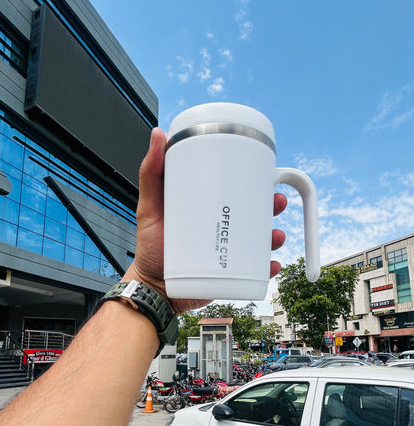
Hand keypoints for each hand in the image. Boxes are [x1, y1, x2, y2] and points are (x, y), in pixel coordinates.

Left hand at [124, 127, 286, 314]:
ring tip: (276, 235)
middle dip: (272, 206)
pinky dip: (268, 266)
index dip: (254, 181)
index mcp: (206, 209)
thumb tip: (158, 135)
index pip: (235, 190)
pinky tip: (272, 264)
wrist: (155, 290)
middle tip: (277, 201)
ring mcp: (226, 251)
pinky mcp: (229, 273)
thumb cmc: (150, 249)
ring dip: (274, 235)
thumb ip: (151, 174)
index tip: (266, 172)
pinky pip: (255, 269)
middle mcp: (220, 228)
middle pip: (254, 213)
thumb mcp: (149, 207)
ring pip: (259, 240)